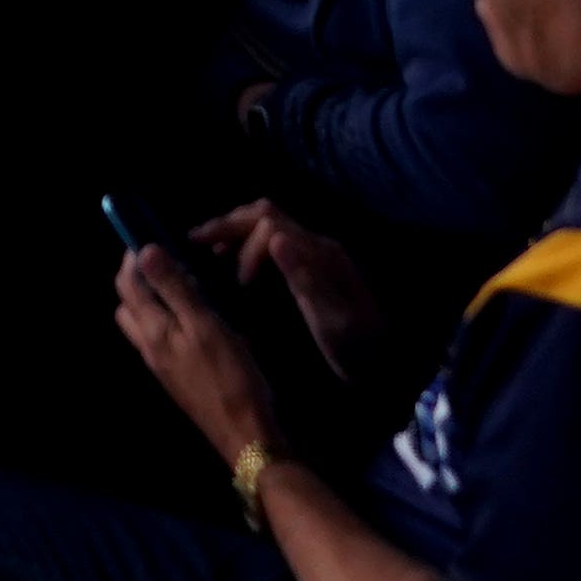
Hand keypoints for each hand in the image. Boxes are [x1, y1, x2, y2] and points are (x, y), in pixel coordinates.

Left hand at [113, 245, 270, 460]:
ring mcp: (164, 366)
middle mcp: (150, 349)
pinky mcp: (180, 378)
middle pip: (130, 305)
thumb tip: (143, 252)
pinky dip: (175, 323)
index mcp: (152, 331)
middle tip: (172, 263)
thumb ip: (174, 289)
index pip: (126, 285)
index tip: (150, 236)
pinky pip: (167, 341)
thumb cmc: (230, 378)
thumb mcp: (205, 326)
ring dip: (159, 301)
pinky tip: (205, 321)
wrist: (247, 437)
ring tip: (190, 288)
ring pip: (148, 324)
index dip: (133, 257)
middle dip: (142, 279)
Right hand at [202, 201, 373, 361]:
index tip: (238, 282)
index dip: (246, 247)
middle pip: (266, 214)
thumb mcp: (331, 319)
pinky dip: (247, 242)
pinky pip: (273, 238)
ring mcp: (315, 254)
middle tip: (194, 240)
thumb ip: (304, 277)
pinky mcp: (312, 267)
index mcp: (320, 252)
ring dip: (236, 230)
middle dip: (229, 224)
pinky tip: (235, 261)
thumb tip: (274, 236)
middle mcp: (317, 244)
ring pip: (268, 223)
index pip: (270, 226)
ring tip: (209, 248)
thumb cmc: (356, 347)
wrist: (386, 366)